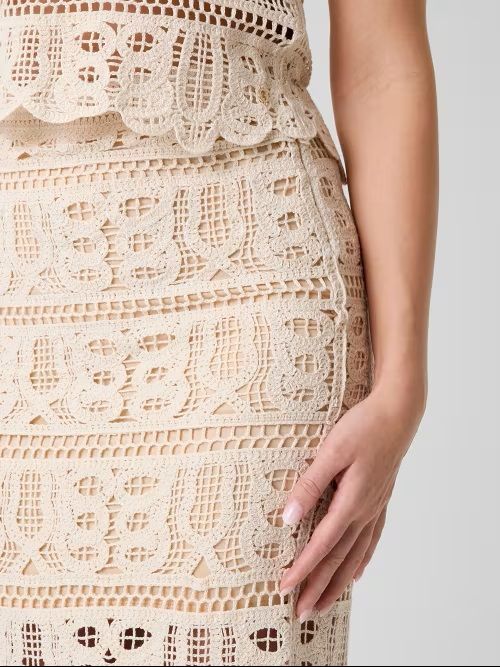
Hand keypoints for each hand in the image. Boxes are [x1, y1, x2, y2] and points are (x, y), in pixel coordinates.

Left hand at [279, 381, 424, 620]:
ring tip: (326, 604)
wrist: (397, 413)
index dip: (302, 569)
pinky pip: (371, 538)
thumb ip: (310, 484)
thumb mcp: (331, 450)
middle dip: (318, 587)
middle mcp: (364, 511)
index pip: (321, 545)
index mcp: (350, 502)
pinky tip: (357, 571)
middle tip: (301, 612)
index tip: (283, 587)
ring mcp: (375, 507)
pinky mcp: (379, 498)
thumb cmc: (364, 427)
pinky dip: (362, 559)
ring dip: (338, 581)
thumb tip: (289, 518)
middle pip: (339, 559)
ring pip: (355, 554)